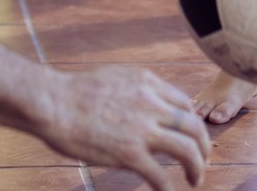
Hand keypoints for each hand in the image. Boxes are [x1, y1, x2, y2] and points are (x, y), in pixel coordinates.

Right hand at [33, 66, 207, 189]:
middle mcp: (151, 104)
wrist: (52, 102)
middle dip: (204, 146)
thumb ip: (134, 89)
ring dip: (197, 167)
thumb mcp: (114, 77)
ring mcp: (142, 130)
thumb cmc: (73, 92)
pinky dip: (167, 187)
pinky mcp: (130, 154)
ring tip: (195, 179)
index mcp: (147, 84)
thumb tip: (141, 100)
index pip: (185, 104)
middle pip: (194, 127)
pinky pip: (160, 175)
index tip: (190, 136)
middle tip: (203, 160)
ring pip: (188, 150)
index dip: (192, 122)